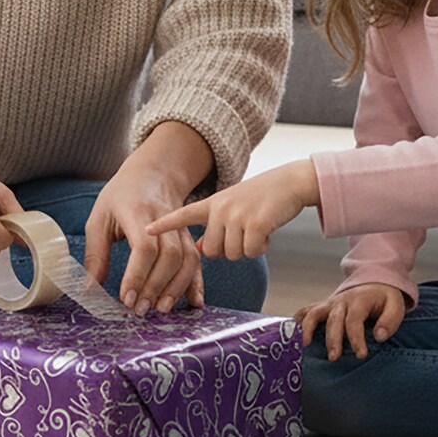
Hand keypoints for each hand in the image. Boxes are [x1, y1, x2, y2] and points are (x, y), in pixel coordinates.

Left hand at [84, 158, 203, 316]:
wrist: (152, 174)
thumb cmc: (121, 196)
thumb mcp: (99, 218)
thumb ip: (95, 254)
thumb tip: (89, 289)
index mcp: (138, 213)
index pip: (144, 247)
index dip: (137, 275)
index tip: (126, 298)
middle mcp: (164, 220)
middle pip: (170, 255)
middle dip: (156, 286)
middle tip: (140, 310)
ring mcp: (180, 228)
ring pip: (187, 259)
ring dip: (176, 288)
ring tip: (161, 309)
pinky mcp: (188, 237)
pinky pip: (197, 261)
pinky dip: (197, 283)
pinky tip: (194, 303)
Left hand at [145, 159, 319, 259]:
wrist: (291, 182)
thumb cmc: (263, 197)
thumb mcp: (233, 207)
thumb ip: (214, 226)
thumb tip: (199, 249)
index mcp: (212, 203)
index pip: (184, 214)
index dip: (165, 224)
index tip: (146, 230)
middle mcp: (220, 208)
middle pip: (211, 251)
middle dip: (228, 250)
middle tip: (244, 233)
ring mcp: (236, 215)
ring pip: (231, 254)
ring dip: (247, 248)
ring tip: (256, 228)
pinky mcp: (254, 224)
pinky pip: (250, 253)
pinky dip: (261, 248)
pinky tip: (267, 231)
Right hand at [294, 284, 405, 360]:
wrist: (375, 282)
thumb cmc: (385, 299)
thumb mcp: (396, 306)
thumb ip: (390, 321)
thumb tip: (379, 336)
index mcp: (360, 300)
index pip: (355, 319)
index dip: (356, 337)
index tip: (360, 355)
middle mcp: (342, 301)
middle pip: (334, 319)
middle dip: (332, 339)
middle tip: (333, 358)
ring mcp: (330, 303)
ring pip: (314, 313)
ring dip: (308, 328)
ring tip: (304, 345)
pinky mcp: (324, 307)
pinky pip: (306, 311)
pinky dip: (297, 320)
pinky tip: (291, 334)